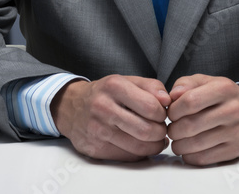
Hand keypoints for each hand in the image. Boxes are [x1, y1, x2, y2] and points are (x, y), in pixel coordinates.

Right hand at [50, 74, 170, 160]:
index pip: (151, 107)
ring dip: (154, 146)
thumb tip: (168, 100)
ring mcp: (97, 130)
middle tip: (161, 129)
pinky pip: (127, 157)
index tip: (162, 114)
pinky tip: (140, 144)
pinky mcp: (95, 149)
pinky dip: (140, 153)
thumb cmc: (104, 93)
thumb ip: (150, 86)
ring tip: (155, 139)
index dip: (162, 113)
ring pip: (138, 147)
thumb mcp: (125, 80)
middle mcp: (103, 108)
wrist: (70, 106)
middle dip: (161, 132)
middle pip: (146, 130)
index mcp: (114, 87)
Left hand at [166, 74, 238, 165]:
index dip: (173, 110)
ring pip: (195, 144)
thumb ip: (186, 83)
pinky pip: (203, 158)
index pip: (190, 101)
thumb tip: (171, 95)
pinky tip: (189, 149)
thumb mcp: (207, 82)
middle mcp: (233, 110)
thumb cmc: (223, 97)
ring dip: (178, 145)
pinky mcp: (235, 150)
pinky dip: (189, 156)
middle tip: (172, 129)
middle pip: (190, 125)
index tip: (171, 113)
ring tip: (178, 140)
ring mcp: (236, 132)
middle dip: (173, 130)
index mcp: (224, 89)